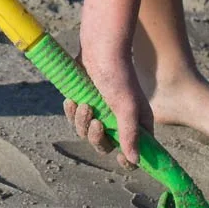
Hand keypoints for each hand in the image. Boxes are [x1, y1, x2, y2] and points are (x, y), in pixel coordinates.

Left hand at [63, 46, 151, 166]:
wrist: (99, 46)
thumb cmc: (117, 75)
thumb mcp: (126, 106)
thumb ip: (130, 134)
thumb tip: (134, 161)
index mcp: (137, 122)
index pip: (135, 151)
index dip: (127, 159)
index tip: (119, 158)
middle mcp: (119, 119)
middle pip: (105, 145)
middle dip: (97, 137)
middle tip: (96, 122)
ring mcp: (101, 110)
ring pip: (86, 132)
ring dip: (81, 122)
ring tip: (83, 105)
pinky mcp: (85, 100)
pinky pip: (74, 117)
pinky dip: (71, 112)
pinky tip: (71, 100)